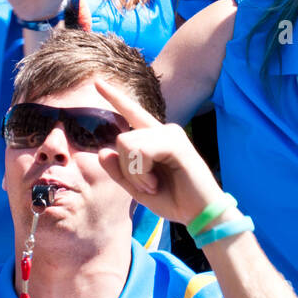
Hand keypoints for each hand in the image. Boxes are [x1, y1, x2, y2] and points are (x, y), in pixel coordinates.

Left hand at [94, 78, 220, 226]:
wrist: (198, 214)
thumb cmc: (172, 199)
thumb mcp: (137, 188)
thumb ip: (119, 171)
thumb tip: (102, 151)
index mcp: (154, 138)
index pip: (132, 112)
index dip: (115, 97)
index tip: (98, 82)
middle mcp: (162, 130)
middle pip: (121, 139)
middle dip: (126, 170)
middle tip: (148, 186)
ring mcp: (170, 133)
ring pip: (127, 143)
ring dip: (134, 173)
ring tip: (153, 184)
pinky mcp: (175, 143)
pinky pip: (140, 151)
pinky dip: (141, 173)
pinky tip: (155, 183)